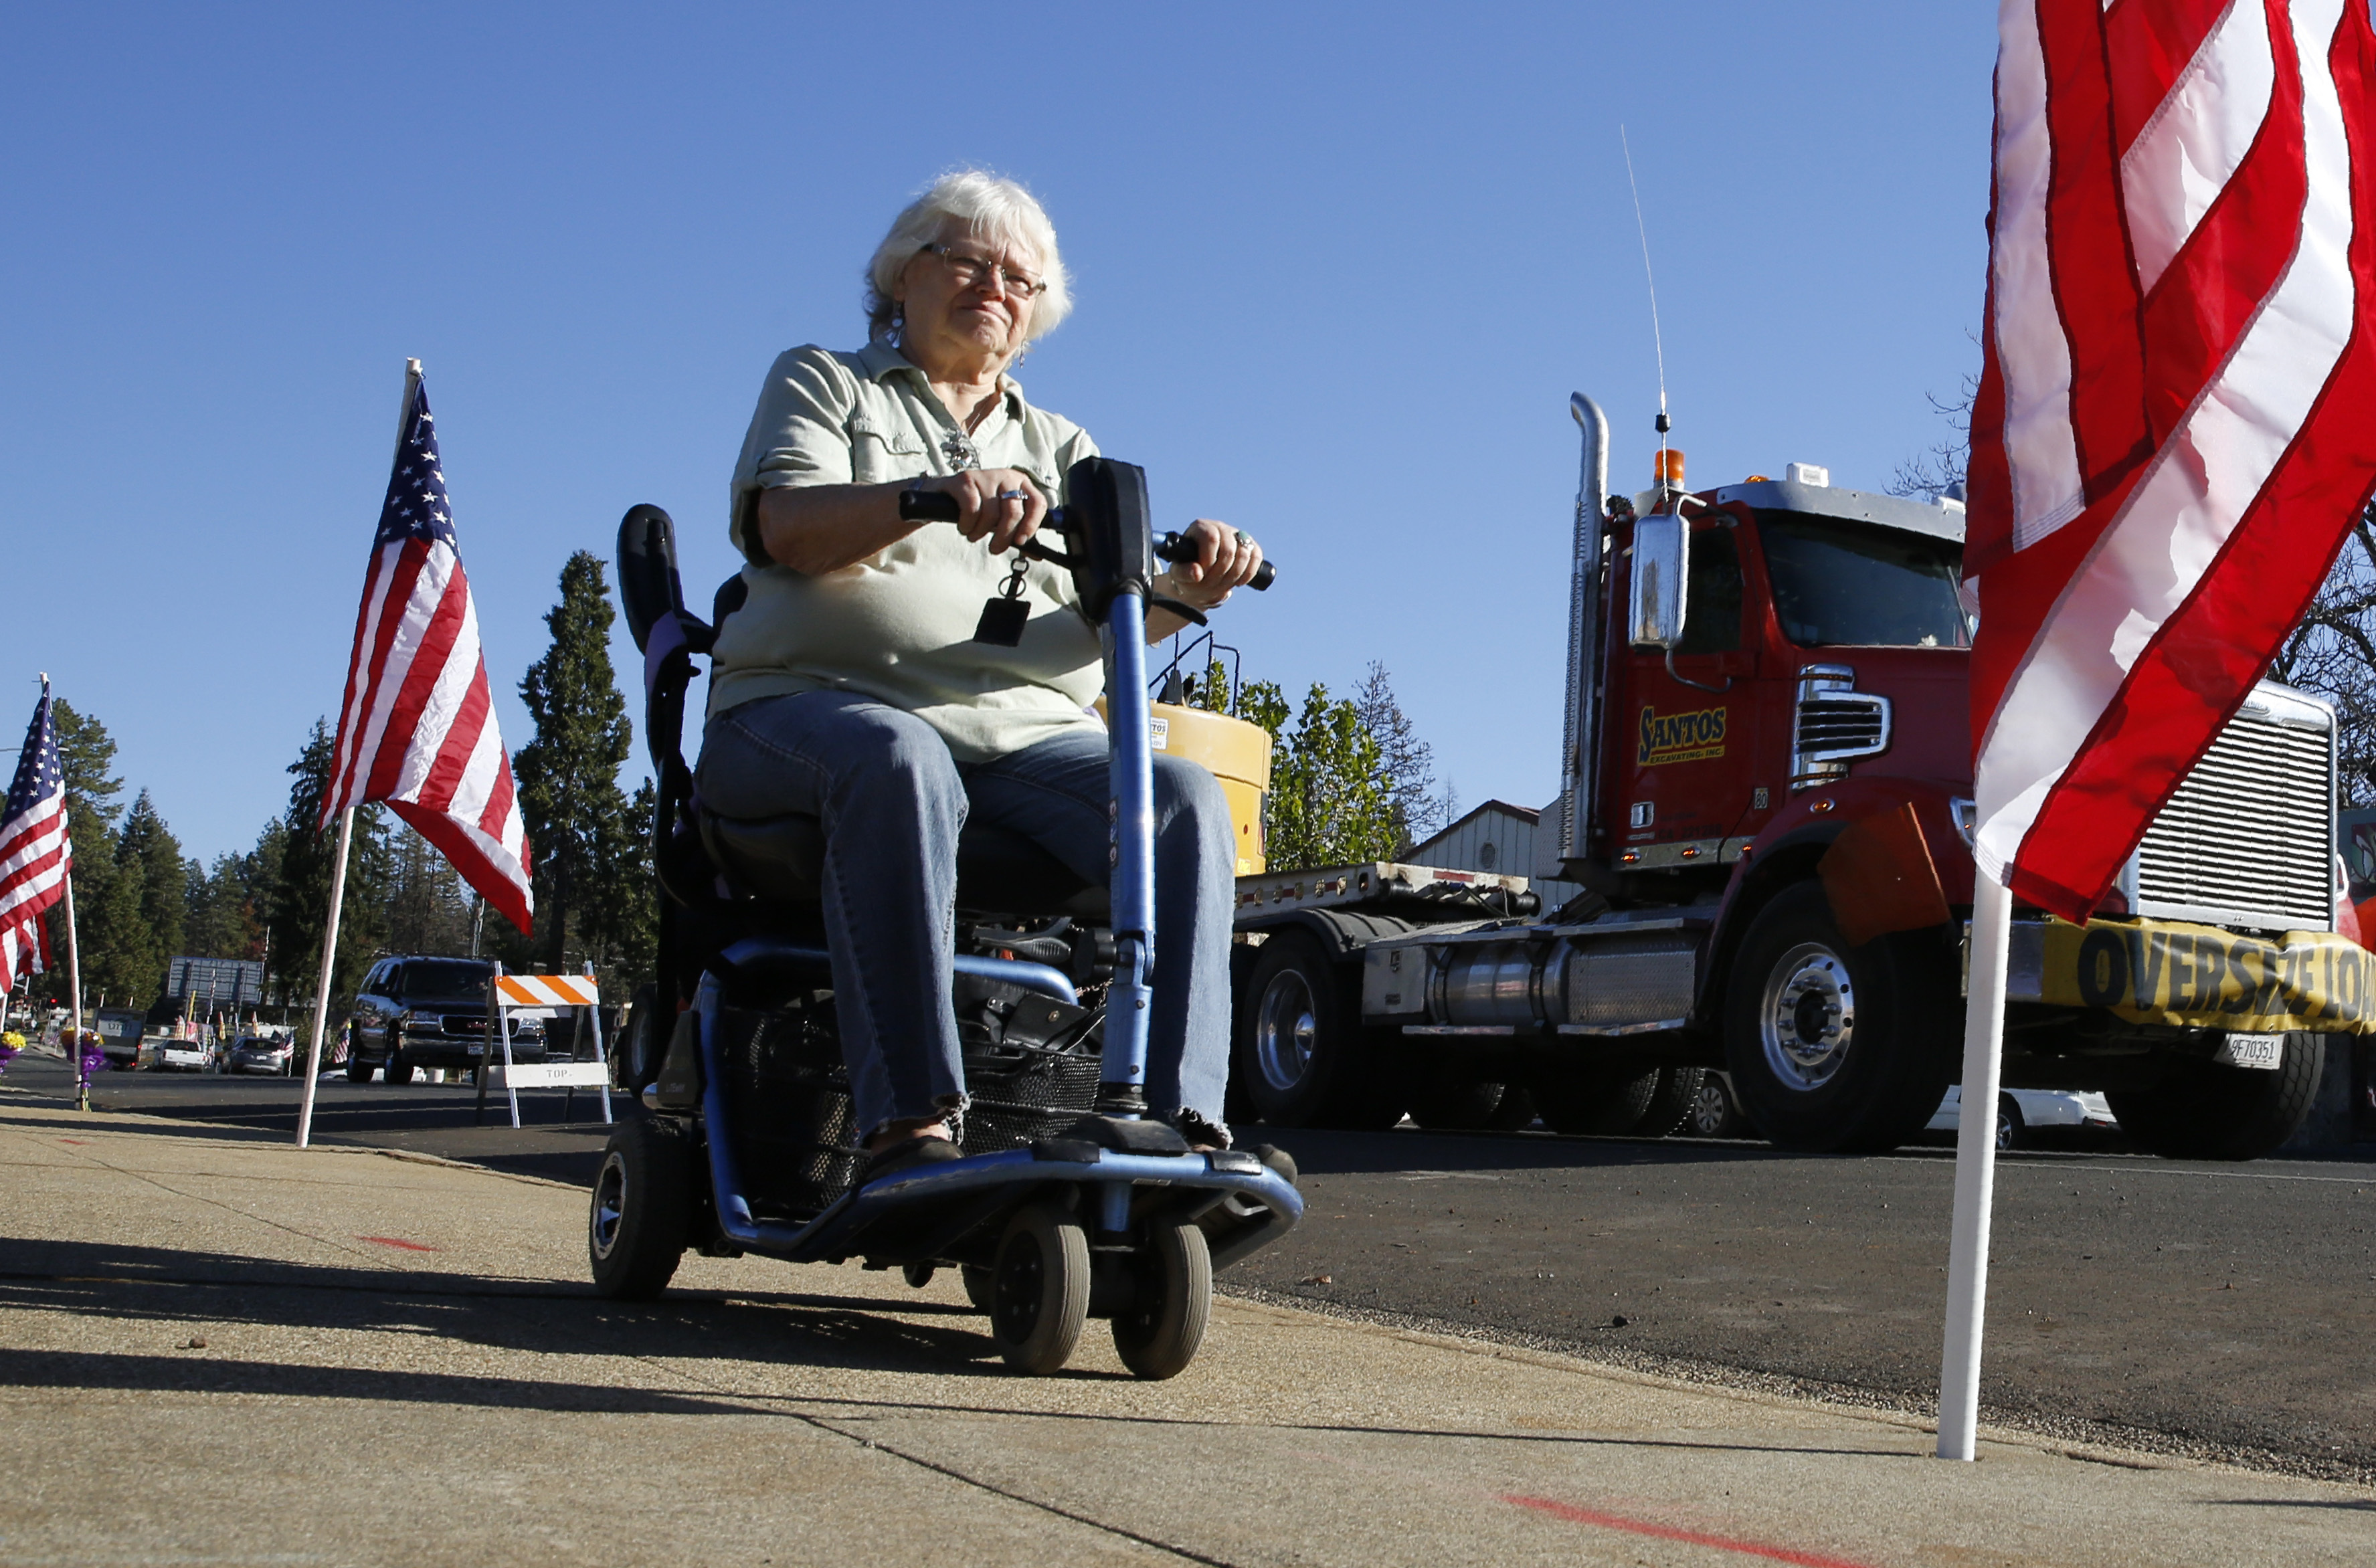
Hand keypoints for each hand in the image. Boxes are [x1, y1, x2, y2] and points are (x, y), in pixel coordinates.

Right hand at [920, 468, 1046, 553]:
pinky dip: (968, 524)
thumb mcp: (1002, 519)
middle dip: (1004, 536)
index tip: (1020, 541)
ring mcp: (986, 475)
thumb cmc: (981, 507)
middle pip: (1014, 512)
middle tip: (995, 548)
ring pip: (992, 513)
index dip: (1031, 525)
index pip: (1038, 503)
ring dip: (981, 532)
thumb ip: (1019, 534)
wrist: (948, 494)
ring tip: (974, 534)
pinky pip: (972, 509)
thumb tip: (1037, 555)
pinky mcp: (966, 479)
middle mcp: (1007, 476)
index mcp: (1022, 484)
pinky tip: (965, 526)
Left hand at [1158, 518, 1263, 609]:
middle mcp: (1219, 527)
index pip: (1211, 538)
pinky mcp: (1249, 544)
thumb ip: (1183, 573)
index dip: (1209, 559)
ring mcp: (1236, 534)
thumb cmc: (1187, 571)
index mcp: (1200, 527)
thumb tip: (1197, 573)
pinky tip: (1239, 582)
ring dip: (1235, 574)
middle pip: (1229, 548)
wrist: (1200, 576)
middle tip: (1212, 584)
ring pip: (1245, 552)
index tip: (1202, 574)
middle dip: (1221, 572)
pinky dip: (1250, 572)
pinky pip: (1257, 556)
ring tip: (1224, 584)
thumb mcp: (1178, 574)